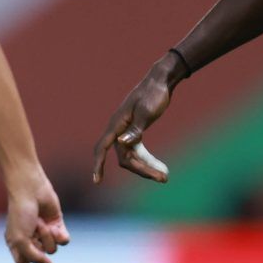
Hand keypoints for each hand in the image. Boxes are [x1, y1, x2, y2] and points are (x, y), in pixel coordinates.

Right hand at [4, 175, 71, 262]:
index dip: (28, 258)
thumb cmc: (22, 214)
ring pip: (53, 249)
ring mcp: (44, 233)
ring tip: (41, 222)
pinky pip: (64, 241)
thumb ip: (33, 257)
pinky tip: (55, 227)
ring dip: (48, 236)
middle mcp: (31, 240)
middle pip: (41, 257)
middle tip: (33, 228)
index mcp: (16, 244)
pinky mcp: (56, 225)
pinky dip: (61, 235)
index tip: (27, 244)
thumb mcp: (21, 240)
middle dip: (38, 243)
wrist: (31, 190)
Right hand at [92, 58, 179, 183]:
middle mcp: (118, 129)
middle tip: (164, 178)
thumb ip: (135, 129)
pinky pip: (138, 151)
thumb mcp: (147, 112)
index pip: (103, 148)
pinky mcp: (135, 131)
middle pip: (124, 158)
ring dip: (146, 167)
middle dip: (142, 170)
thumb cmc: (154, 94)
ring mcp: (126, 131)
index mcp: (117, 124)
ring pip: (132, 157)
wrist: (161, 81)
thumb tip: (121, 143)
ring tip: (165, 176)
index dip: (98, 165)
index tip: (97, 181)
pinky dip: (147, 160)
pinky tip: (160, 167)